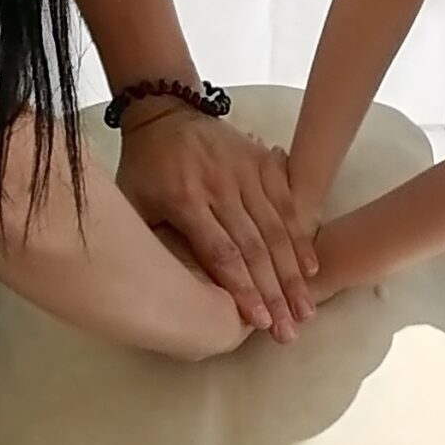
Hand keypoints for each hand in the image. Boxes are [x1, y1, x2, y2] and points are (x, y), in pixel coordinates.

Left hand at [114, 107, 317, 342]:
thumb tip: (162, 290)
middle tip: (289, 332)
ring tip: (305, 310)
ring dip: (293, 274)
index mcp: (186, 201)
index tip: (259, 322)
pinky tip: (311, 268)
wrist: (165, 112)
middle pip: (255, 249)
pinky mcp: (262, 161)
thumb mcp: (133, 203)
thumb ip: (150, 241)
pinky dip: (301, 236)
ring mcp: (246, 171)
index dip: (242, 289)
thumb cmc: (145, 168)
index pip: (221, 254)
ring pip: (277, 230)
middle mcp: (220, 187)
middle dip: (276, 294)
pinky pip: (288, 202)